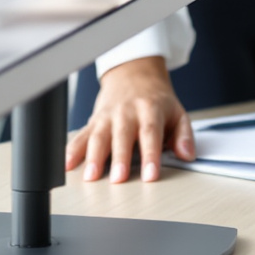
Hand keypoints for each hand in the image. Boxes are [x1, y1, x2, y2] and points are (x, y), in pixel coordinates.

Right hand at [66, 56, 192, 182]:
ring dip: (94, 157)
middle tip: (119, 179)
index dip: (150, 155)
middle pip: (122, 136)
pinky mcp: (93, 121)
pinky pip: (80, 135)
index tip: (150, 175)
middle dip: (120, 159)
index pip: (151, 133)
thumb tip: (187, 154)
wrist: (134, 75)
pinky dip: (72, 150)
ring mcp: (107, 116)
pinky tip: (67, 165)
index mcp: (150, 110)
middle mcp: (127, 112)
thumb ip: (184, 135)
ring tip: (91, 176)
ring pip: (98, 136)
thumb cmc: (156, 100)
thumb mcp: (177, 113)